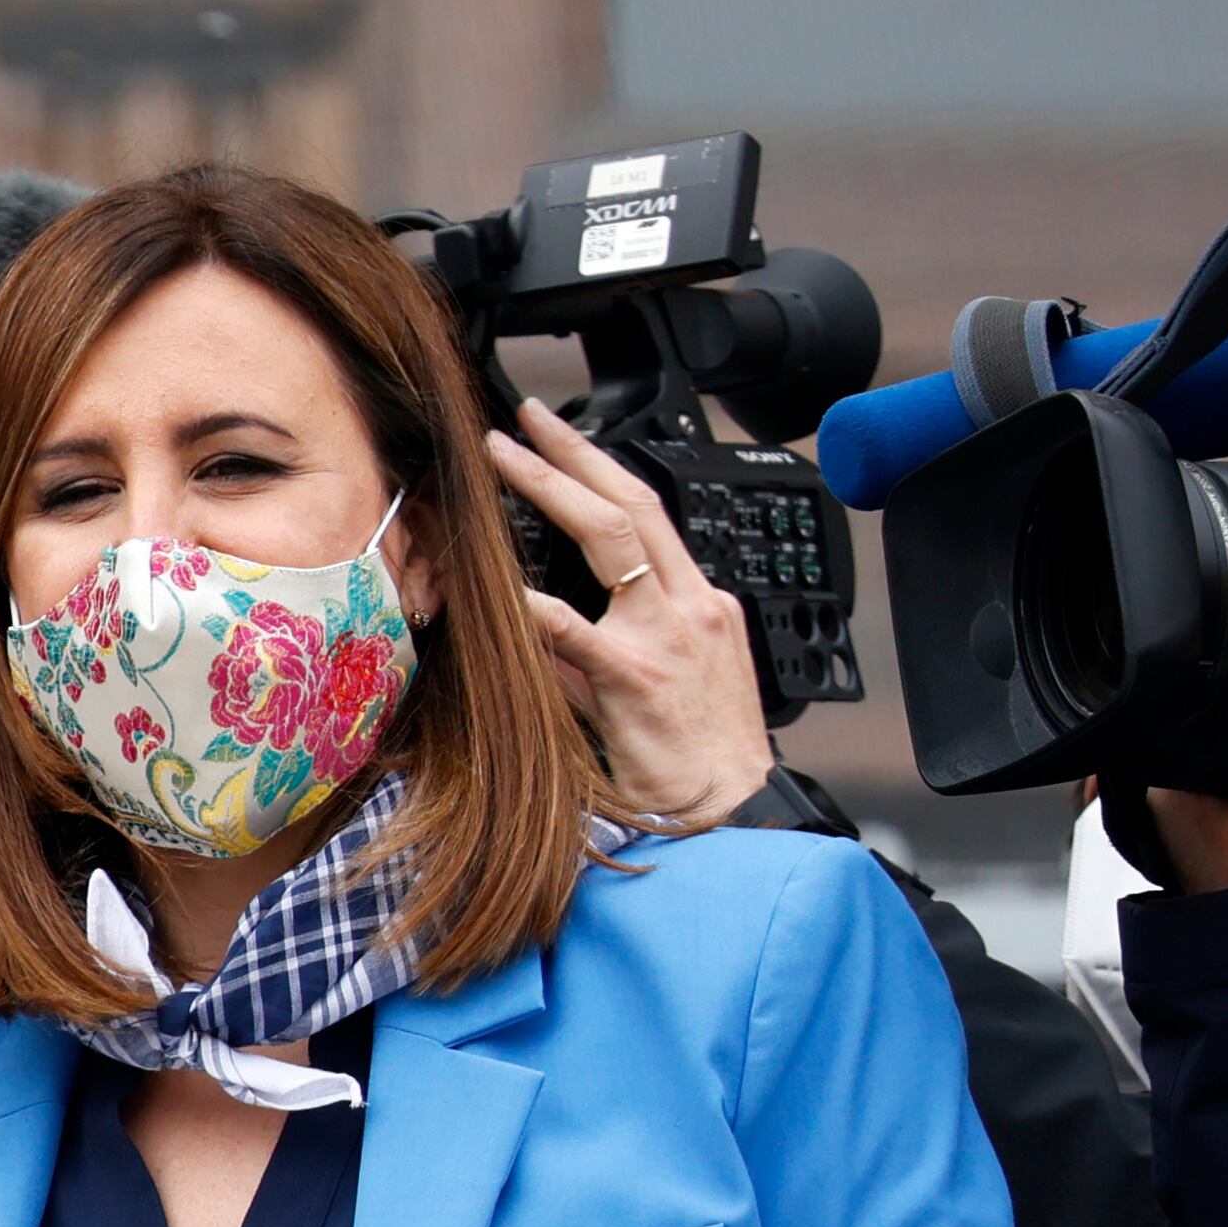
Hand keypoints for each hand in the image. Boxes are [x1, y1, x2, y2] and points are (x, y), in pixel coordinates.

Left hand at [491, 397, 772, 825]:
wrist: (727, 808)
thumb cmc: (695, 753)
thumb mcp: (653, 683)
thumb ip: (593, 648)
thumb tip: (536, 625)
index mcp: (699, 602)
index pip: (652, 513)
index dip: (603, 467)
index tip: (562, 436)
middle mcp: (690, 604)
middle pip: (632, 504)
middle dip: (576, 453)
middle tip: (525, 419)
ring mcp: (666, 634)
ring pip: (612, 540)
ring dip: (550, 489)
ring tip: (500, 461)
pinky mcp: (635, 676)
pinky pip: (576, 629)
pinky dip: (535, 603)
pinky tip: (500, 583)